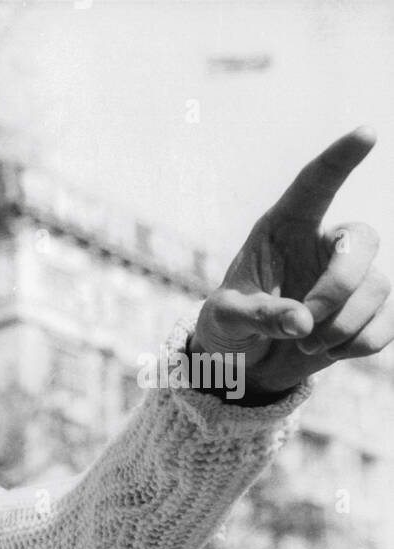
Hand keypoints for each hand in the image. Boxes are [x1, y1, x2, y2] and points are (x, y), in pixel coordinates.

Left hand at [192, 127, 392, 398]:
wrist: (245, 362)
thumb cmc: (229, 326)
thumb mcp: (225, 319)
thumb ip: (257, 316)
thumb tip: (304, 321)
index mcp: (284, 229)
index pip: (315, 185)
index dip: (340, 158)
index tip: (366, 133)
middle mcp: (323, 244)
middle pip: (362, 241)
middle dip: (339, 286)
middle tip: (305, 325)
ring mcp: (352, 277)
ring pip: (376, 288)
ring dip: (342, 326)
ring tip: (305, 345)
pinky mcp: (369, 311)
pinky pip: (388, 322)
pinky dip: (360, 343)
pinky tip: (330, 351)